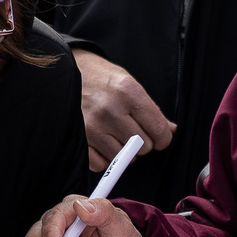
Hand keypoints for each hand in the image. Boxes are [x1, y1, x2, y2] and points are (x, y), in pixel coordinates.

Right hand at [73, 49, 176, 171]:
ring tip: (116, 135)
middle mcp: (110, 110)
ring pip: (123, 157)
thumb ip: (151, 109)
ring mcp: (92, 126)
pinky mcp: (79, 139)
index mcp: (128, 92)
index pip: (158, 129)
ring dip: (124, 151)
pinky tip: (103, 144)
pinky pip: (101, 164)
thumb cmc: (100, 78)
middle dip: (142, 142)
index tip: (160, 137)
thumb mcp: (129, 84)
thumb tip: (171, 130)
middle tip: (132, 130)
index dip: (163, 138)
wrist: (65, 73)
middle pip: (143, 146)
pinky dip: (104, 158)